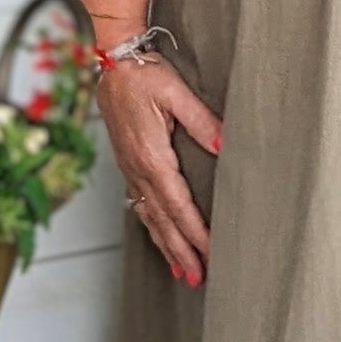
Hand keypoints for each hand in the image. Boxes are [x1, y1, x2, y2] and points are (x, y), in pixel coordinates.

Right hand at [98, 55, 222, 285]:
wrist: (112, 63)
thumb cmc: (144, 74)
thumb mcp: (176, 92)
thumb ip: (203, 121)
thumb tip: (228, 145)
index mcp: (152, 156)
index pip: (178, 205)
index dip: (195, 232)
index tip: (211, 253)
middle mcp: (138, 169)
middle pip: (162, 220)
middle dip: (181, 251)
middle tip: (198, 278)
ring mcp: (130, 169)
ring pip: (149, 217)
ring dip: (166, 246)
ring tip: (183, 271)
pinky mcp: (128, 164)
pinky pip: (139, 204)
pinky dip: (152, 227)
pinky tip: (159, 236)